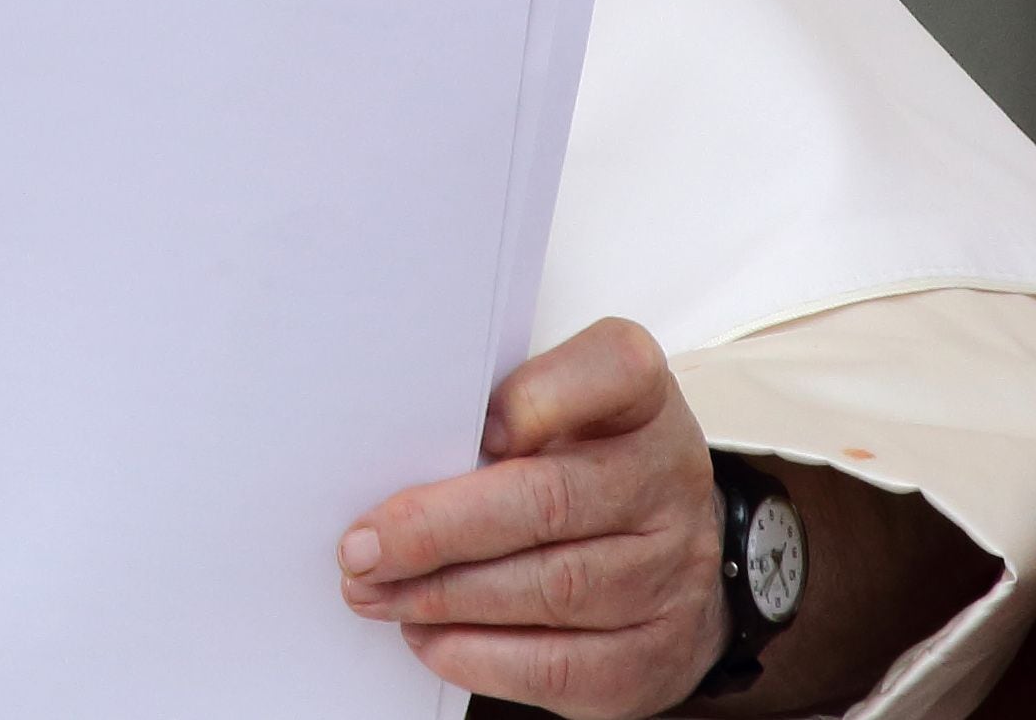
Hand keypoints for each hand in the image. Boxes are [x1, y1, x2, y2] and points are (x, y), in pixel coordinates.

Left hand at [338, 317, 724, 718]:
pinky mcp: (657, 653)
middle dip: (437, 530)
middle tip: (361, 548)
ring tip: (375, 593)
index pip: (612, 369)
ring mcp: (673, 570)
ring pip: (550, 589)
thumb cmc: (581, 461)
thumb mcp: (554, 409)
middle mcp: (667, 479)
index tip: (472, 426)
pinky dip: (480, 655)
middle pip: (550, 501)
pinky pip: (561, 665)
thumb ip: (491, 411)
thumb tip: (392, 459)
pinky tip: (428, 636)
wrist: (668, 552)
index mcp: (640, 399)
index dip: (535, 399)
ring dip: (442, 597)